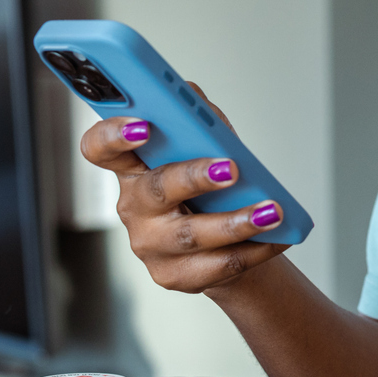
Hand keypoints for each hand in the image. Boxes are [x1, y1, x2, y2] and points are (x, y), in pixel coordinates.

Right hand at [80, 84, 288, 292]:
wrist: (225, 242)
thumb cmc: (209, 186)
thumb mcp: (202, 145)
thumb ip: (197, 119)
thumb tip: (195, 100)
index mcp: (131, 167)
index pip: (100, 147)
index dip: (113, 135)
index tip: (143, 125)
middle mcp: (133, 206)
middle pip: (157, 189)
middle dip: (194, 177)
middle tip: (230, 169)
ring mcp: (149, 245)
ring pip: (191, 234)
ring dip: (236, 222)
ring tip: (272, 211)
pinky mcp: (173, 276)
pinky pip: (216, 264)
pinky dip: (254, 249)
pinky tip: (277, 235)